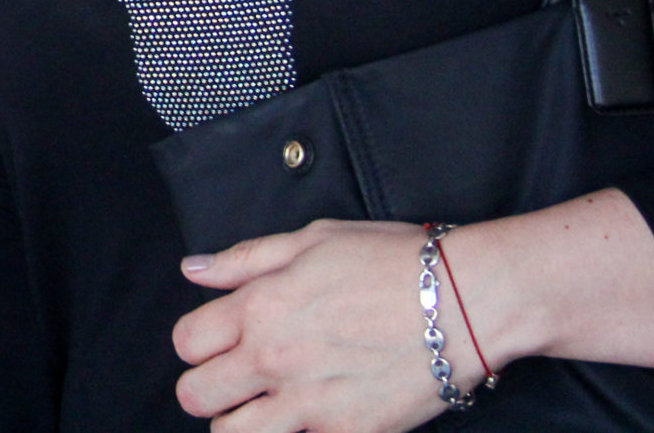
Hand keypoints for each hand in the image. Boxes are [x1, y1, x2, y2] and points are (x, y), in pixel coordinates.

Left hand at [171, 219, 464, 432]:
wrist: (467, 300)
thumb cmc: (392, 261)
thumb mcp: (312, 240)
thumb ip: (245, 260)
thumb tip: (193, 270)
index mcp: (260, 307)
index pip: (186, 342)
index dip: (197, 344)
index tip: (221, 344)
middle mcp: (275, 358)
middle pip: (196, 396)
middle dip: (209, 391)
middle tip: (238, 383)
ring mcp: (312, 404)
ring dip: (242, 425)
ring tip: (267, 411)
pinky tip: (312, 424)